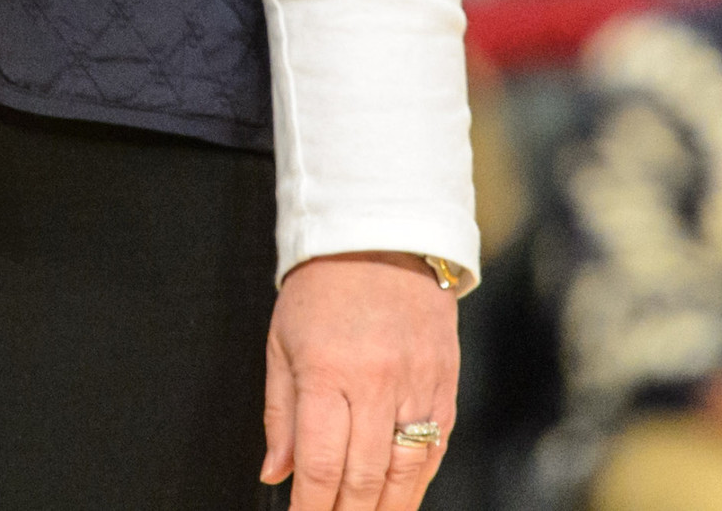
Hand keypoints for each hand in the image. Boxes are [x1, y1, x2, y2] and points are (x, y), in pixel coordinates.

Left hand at [263, 252, 458, 510]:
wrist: (381, 236)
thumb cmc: (322, 288)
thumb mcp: (282, 341)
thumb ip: (280, 413)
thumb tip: (275, 474)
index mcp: (327, 370)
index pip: (320, 463)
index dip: (310, 507)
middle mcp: (376, 383)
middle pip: (364, 479)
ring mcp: (417, 387)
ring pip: (405, 475)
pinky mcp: (446, 387)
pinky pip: (434, 452)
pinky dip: (415, 485)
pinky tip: (399, 501)